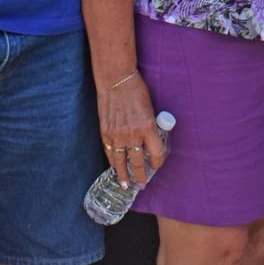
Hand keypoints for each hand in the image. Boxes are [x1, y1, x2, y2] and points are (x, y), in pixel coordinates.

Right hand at [98, 72, 167, 186]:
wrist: (116, 80)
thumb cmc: (136, 91)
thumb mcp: (150, 109)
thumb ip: (150, 127)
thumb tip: (150, 141)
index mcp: (148, 127)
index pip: (157, 153)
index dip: (158, 163)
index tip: (156, 166)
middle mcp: (133, 134)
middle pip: (138, 162)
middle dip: (140, 176)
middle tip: (142, 184)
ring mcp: (117, 135)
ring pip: (121, 162)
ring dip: (124, 175)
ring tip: (126, 184)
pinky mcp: (105, 133)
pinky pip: (110, 153)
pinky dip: (113, 162)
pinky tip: (115, 168)